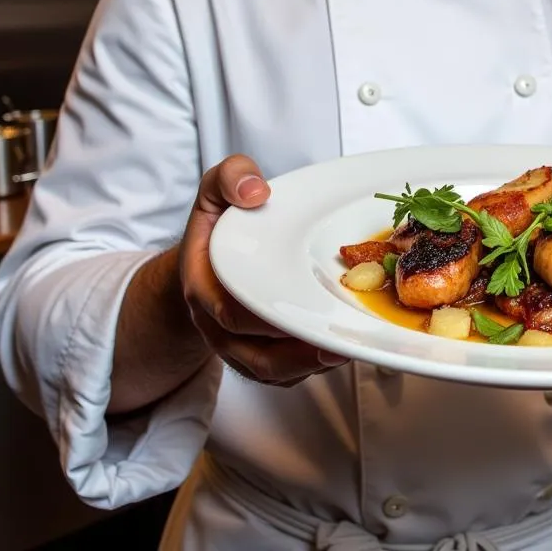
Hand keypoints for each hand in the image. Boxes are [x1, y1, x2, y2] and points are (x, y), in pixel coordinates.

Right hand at [180, 154, 348, 386]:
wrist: (206, 259)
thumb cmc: (219, 225)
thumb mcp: (217, 189)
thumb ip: (231, 178)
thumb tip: (256, 190)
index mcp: (204, 286)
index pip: (229, 313)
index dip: (263, 318)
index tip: (300, 309)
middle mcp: (217, 324)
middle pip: (257, 353)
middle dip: (298, 352)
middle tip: (339, 340)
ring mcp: (237, 345)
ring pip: (272, 371)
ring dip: (309, 366)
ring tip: (348, 350)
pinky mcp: (259, 355)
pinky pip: (283, 374)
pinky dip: (311, 368)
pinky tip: (342, 351)